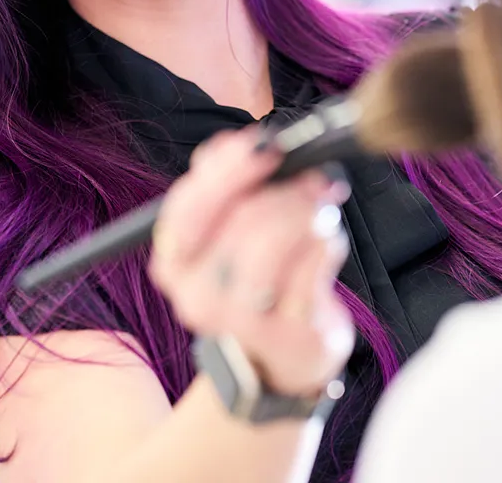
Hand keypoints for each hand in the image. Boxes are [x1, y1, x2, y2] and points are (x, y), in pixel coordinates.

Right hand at [149, 128, 354, 396]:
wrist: (280, 358)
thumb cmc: (257, 278)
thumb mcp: (228, 229)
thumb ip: (224, 181)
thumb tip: (239, 144)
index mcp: (173, 263)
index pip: (189, 207)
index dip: (230, 170)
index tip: (268, 145)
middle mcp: (195, 298)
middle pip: (243, 218)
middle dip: (286, 188)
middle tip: (313, 177)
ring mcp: (241, 323)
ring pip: (276, 239)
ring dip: (308, 212)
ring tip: (321, 211)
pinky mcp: (287, 336)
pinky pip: (314, 264)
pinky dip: (328, 243)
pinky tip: (326, 246)